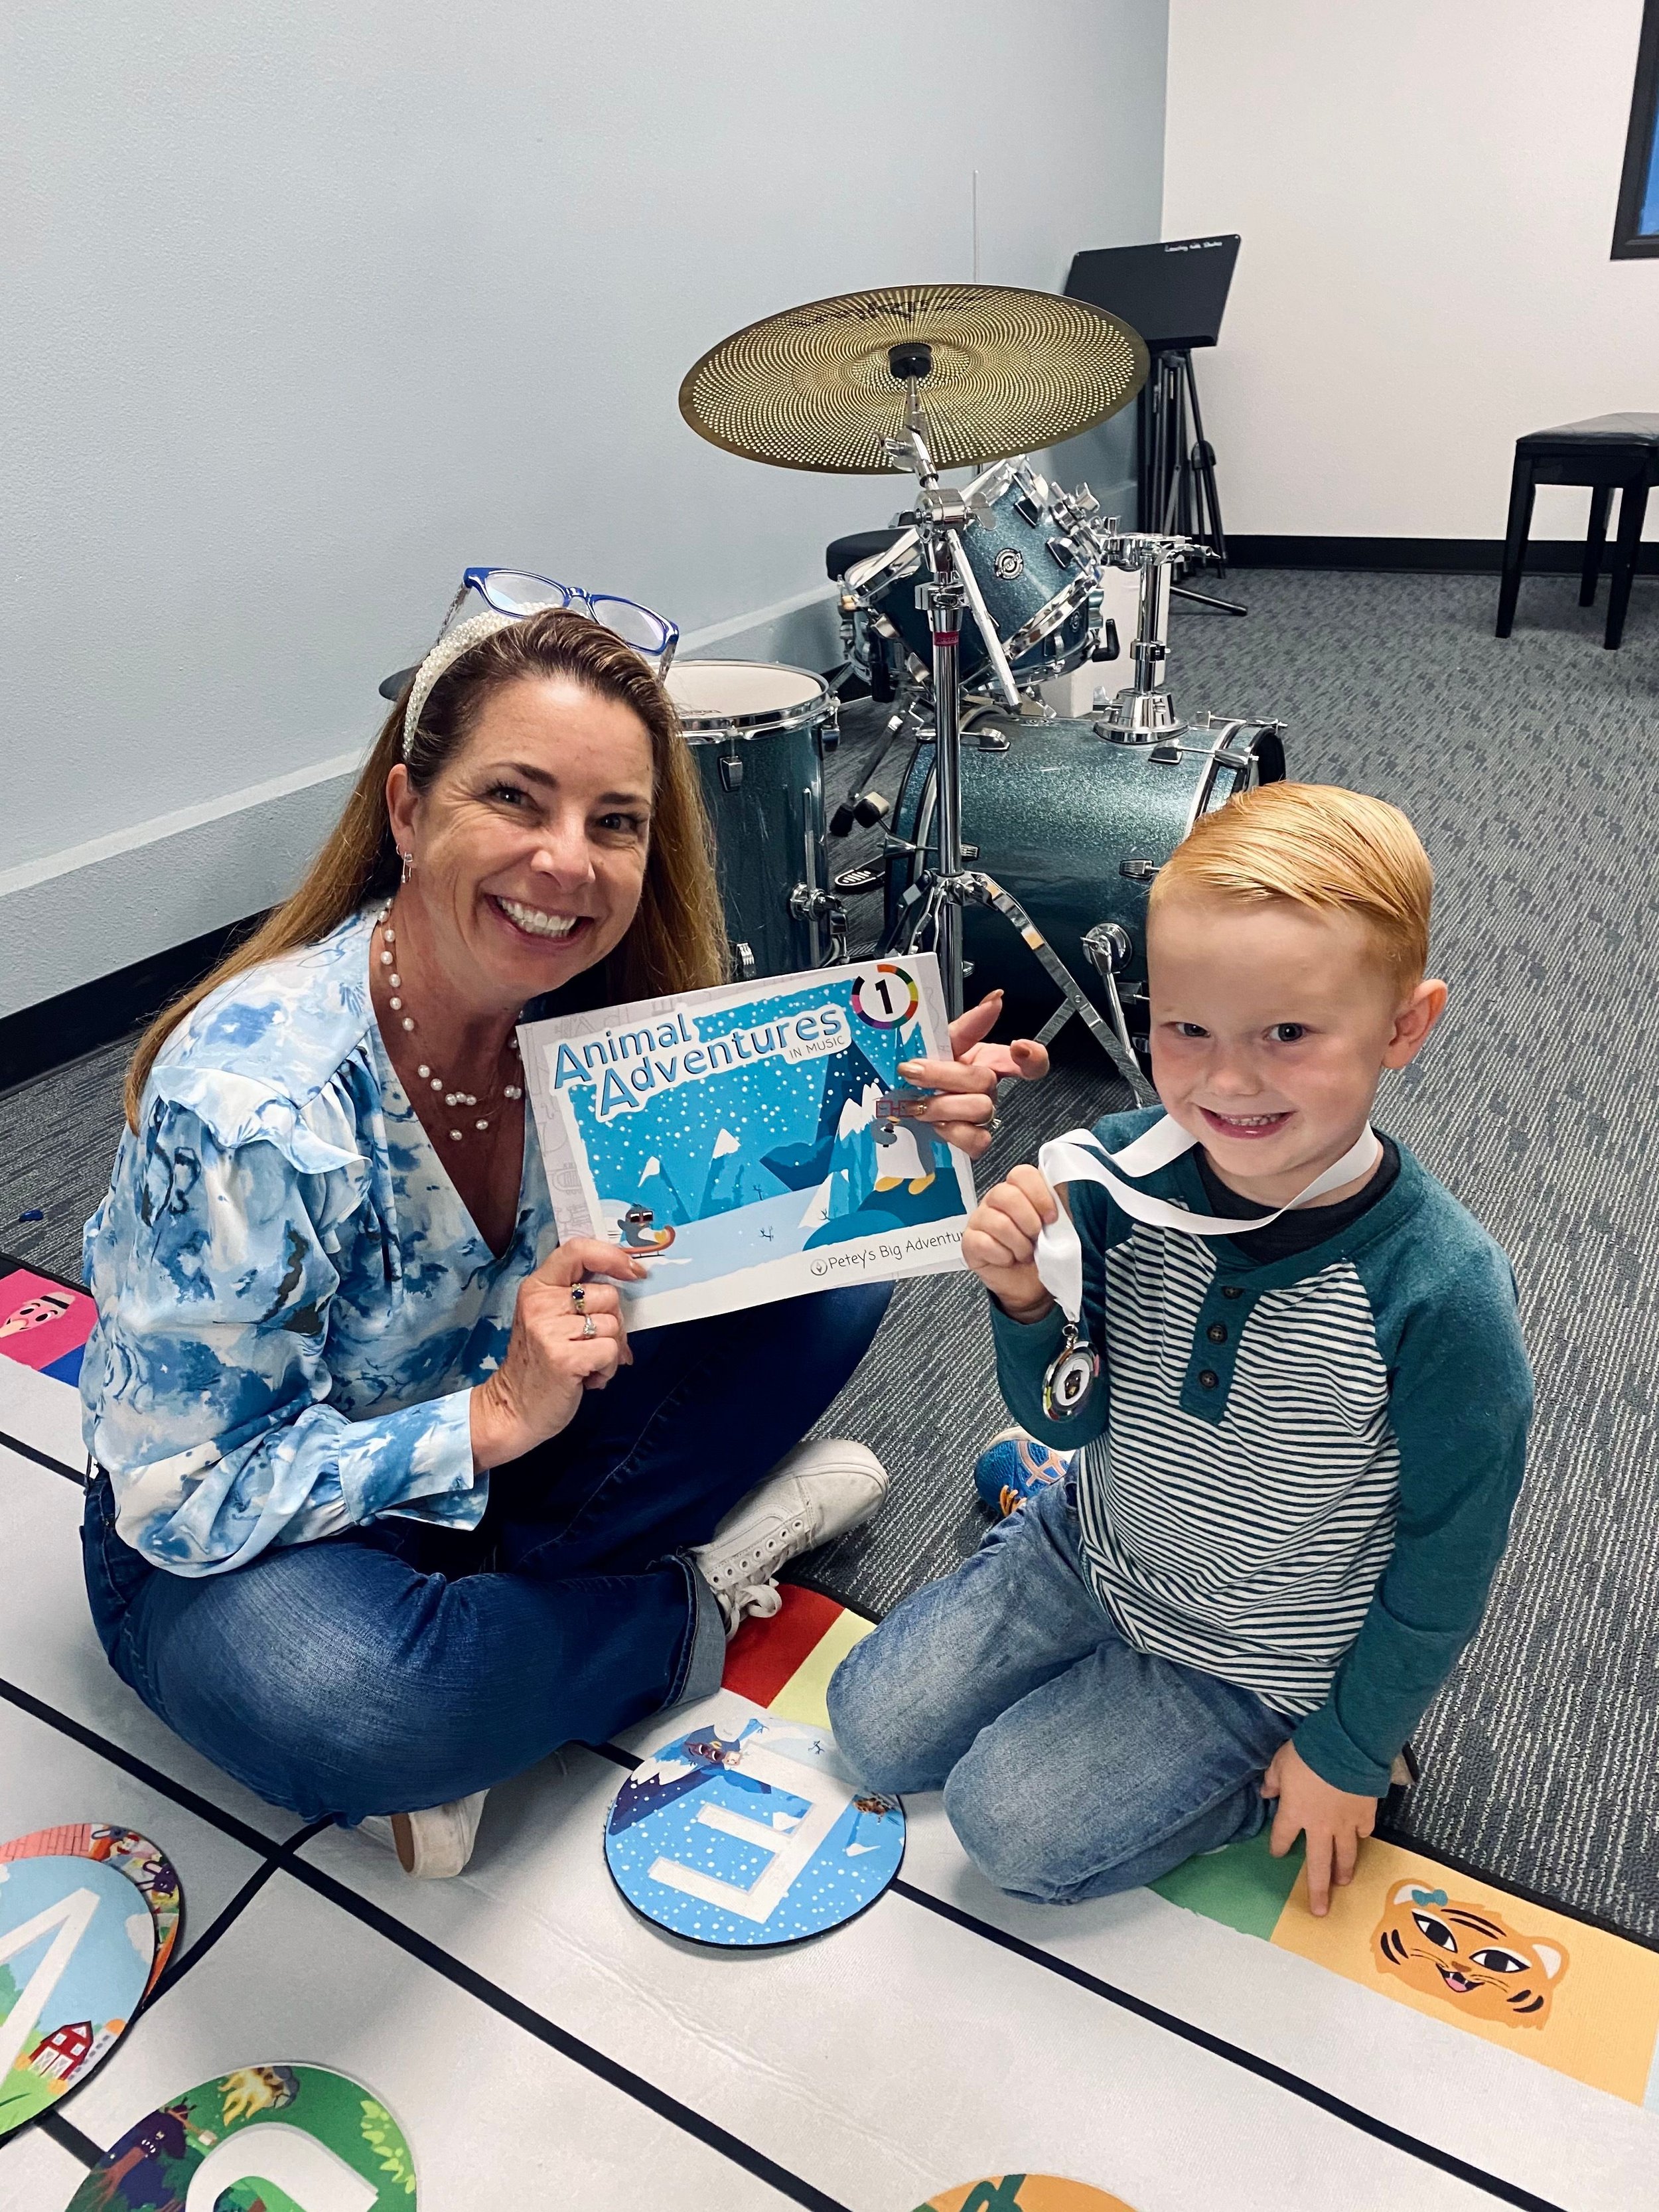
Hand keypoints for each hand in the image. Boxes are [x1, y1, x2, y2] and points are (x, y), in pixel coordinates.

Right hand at [470, 1239, 644, 1467]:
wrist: (513, 1409)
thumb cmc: (539, 1364)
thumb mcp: (549, 1319)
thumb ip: (579, 1299)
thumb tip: (630, 1286)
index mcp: (538, 1288)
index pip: (577, 1250)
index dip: (612, 1256)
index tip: (633, 1271)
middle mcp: (541, 1304)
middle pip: (608, 1295)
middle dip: (614, 1323)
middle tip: (595, 1344)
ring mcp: (550, 1331)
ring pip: (614, 1325)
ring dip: (610, 1350)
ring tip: (586, 1363)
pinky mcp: (564, 1358)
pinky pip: (611, 1351)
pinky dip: (607, 1369)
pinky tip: (587, 1378)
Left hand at [891, 989, 1049, 1158]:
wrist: (895, 1102)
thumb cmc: (922, 1068)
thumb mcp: (940, 1042)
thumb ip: (969, 1023)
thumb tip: (994, 999)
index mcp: (986, 1061)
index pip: (1030, 1062)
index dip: (1034, 1057)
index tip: (1018, 1047)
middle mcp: (988, 1089)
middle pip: (986, 1081)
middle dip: (945, 1076)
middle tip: (914, 1071)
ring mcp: (982, 1117)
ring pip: (981, 1109)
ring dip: (942, 1104)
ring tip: (917, 1102)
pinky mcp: (972, 1141)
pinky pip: (977, 1140)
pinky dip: (953, 1132)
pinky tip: (936, 1124)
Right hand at [961, 1165, 1058, 1323]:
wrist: (1033, 1285)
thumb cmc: (1044, 1251)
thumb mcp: (1060, 1225)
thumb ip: (1059, 1203)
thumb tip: (1059, 1186)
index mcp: (1018, 1190)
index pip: (1022, 1175)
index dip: (1039, 1195)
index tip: (1052, 1218)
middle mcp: (995, 1200)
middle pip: (1006, 1194)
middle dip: (1028, 1221)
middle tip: (1037, 1237)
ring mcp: (979, 1220)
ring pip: (997, 1222)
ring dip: (1018, 1244)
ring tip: (1024, 1254)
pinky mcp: (970, 1242)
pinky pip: (983, 1243)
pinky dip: (1002, 1256)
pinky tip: (1008, 1260)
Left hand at [1261, 1739, 1377, 1916]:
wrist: (1346, 1749)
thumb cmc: (1309, 1753)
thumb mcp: (1281, 1762)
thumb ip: (1273, 1780)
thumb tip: (1266, 1793)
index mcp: (1294, 1813)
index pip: (1282, 1836)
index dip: (1278, 1846)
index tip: (1277, 1853)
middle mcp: (1319, 1826)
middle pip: (1318, 1864)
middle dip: (1318, 1889)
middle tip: (1320, 1911)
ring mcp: (1345, 1824)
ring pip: (1345, 1855)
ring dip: (1344, 1870)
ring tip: (1343, 1882)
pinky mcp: (1365, 1814)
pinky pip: (1364, 1831)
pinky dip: (1362, 1835)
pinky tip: (1362, 1839)